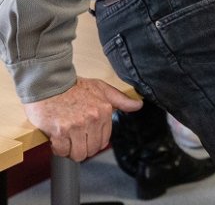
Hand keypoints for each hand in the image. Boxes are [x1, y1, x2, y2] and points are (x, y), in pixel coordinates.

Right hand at [23, 77, 142, 161]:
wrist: (51, 83)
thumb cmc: (75, 87)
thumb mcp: (101, 89)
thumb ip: (121, 100)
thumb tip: (139, 105)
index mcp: (104, 111)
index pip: (104, 141)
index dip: (94, 142)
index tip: (87, 136)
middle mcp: (92, 119)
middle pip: (91, 150)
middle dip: (83, 148)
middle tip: (75, 138)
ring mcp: (75, 126)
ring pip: (78, 154)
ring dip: (71, 151)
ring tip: (67, 139)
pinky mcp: (59, 132)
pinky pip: (62, 151)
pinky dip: (58, 148)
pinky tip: (57, 138)